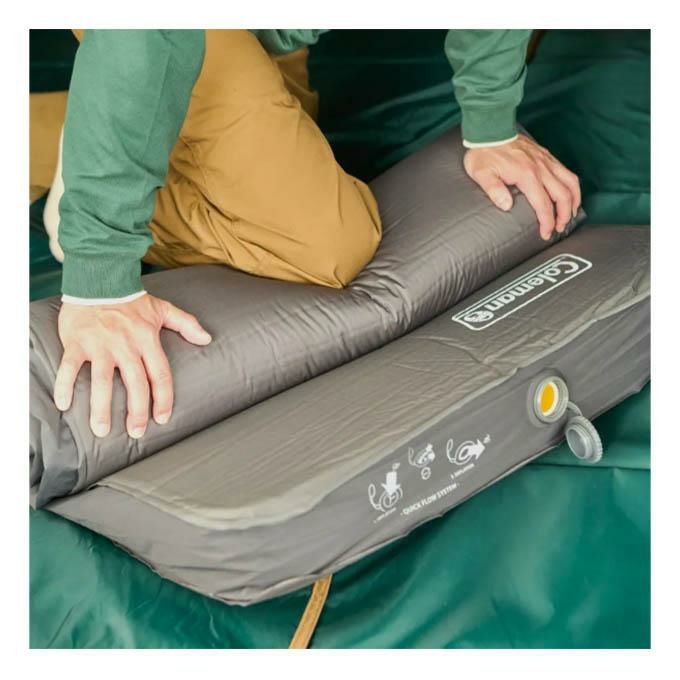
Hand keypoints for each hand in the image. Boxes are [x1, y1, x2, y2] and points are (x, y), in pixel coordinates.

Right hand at [54, 294, 211, 438]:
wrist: (99, 277)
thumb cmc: (131, 298)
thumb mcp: (163, 308)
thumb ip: (186, 324)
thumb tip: (207, 339)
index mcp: (147, 340)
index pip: (160, 375)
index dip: (162, 399)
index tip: (162, 418)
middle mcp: (125, 345)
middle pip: (134, 384)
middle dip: (137, 411)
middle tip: (136, 432)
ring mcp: (100, 345)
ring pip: (102, 381)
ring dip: (101, 407)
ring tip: (102, 430)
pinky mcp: (77, 342)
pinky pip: (70, 367)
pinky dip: (65, 385)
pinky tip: (64, 404)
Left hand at [464, 133, 581, 239]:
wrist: (491, 128)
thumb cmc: (484, 153)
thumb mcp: (482, 174)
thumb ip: (494, 190)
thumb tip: (506, 206)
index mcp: (526, 175)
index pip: (543, 204)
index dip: (547, 222)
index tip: (546, 234)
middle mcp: (541, 168)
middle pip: (563, 195)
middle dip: (564, 215)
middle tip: (560, 228)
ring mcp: (546, 160)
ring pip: (570, 181)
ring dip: (573, 200)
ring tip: (570, 214)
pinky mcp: (546, 156)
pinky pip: (566, 171)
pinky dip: (571, 186)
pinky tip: (568, 194)